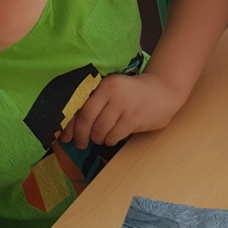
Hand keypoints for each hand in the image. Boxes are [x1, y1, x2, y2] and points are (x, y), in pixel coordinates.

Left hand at [60, 73, 179, 149]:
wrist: (163, 92)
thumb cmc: (132, 93)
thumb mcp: (113, 90)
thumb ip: (95, 102)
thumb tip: (71, 127)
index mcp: (104, 84)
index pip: (80, 106)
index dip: (70, 124)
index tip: (64, 136)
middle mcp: (112, 93)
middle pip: (87, 120)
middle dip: (81, 135)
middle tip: (80, 144)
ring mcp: (124, 106)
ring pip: (99, 130)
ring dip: (97, 139)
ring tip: (99, 138)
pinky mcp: (133, 119)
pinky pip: (113, 136)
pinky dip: (110, 140)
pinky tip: (112, 137)